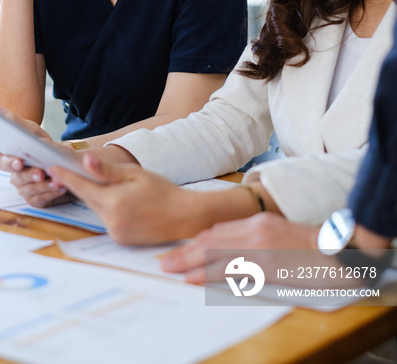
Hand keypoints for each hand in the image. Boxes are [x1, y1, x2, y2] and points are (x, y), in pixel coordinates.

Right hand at [0, 108, 70, 206]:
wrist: (56, 157)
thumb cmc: (37, 141)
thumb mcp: (28, 129)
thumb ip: (13, 122)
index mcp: (5, 158)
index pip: (0, 161)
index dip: (9, 163)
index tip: (19, 162)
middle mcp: (12, 175)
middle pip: (16, 179)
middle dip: (29, 176)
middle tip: (41, 172)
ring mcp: (22, 187)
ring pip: (28, 191)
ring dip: (43, 187)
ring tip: (57, 181)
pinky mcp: (33, 197)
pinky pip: (39, 200)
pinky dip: (50, 195)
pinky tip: (61, 188)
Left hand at [49, 153, 205, 244]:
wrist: (184, 217)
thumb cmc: (163, 191)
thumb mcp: (136, 175)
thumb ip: (108, 171)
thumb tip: (85, 161)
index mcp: (113, 201)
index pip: (82, 187)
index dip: (66, 176)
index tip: (52, 168)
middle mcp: (111, 220)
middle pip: (89, 198)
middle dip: (82, 186)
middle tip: (72, 171)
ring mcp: (115, 232)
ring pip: (98, 209)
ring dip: (98, 198)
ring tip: (113, 187)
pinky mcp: (120, 240)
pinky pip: (108, 220)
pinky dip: (109, 210)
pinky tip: (124, 203)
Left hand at [160, 213, 318, 282]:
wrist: (334, 252)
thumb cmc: (309, 247)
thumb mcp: (278, 232)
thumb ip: (253, 236)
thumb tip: (227, 247)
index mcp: (258, 221)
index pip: (218, 230)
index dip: (196, 241)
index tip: (181, 249)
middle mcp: (254, 229)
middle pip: (211, 239)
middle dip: (185, 250)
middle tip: (165, 260)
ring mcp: (258, 246)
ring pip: (214, 252)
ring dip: (189, 261)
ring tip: (170, 268)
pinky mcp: (264, 264)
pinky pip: (229, 269)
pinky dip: (207, 273)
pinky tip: (193, 278)